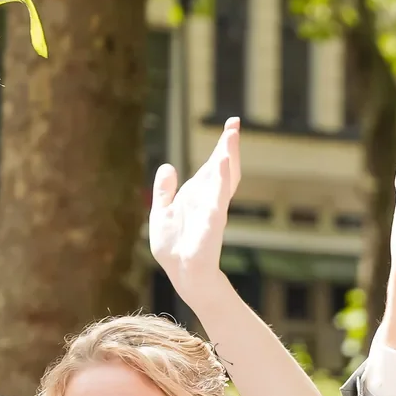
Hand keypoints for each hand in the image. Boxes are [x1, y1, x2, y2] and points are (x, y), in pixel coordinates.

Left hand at [151, 118, 241, 304]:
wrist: (181, 272)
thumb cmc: (174, 248)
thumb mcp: (161, 212)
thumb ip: (164, 190)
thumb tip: (168, 166)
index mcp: (198, 194)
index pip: (213, 165)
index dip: (221, 146)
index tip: (230, 126)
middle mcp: (209, 197)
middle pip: (222, 166)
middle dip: (228, 144)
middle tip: (234, 122)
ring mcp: (214, 207)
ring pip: (225, 177)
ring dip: (228, 155)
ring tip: (231, 134)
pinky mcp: (213, 220)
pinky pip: (220, 196)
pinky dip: (222, 178)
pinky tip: (224, 162)